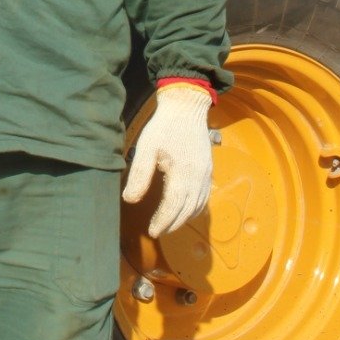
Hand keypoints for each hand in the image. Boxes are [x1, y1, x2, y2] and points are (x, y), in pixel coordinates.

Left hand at [121, 83, 213, 236]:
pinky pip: (205, 196)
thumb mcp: (146, 147)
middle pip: (188, 210)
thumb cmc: (164, 126)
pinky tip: (184, 208)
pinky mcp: (208, 169)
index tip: (152, 231)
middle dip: (173, 224)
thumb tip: (130, 200)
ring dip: (184, 218)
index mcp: (183, 172)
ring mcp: (206, 174)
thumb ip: (140, 175)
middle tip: (158, 231)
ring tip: (169, 223)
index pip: (174, 206)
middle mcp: (199, 177)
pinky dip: (195, 208)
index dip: (163, 221)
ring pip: (198, 205)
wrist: (186, 107)